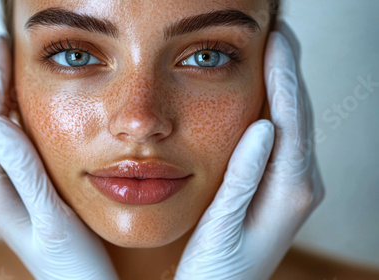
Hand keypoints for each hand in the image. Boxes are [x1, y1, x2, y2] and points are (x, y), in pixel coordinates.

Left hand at [0, 36, 118, 279]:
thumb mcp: (49, 216)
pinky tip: (30, 105)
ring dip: (6, 98)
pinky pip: (17, 146)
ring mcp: (8, 191)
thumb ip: (24, 170)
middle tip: (5, 48)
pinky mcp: (24, 192)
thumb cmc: (71, 261)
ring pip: (2, 134)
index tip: (0, 50)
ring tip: (14, 66)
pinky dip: (21, 119)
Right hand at [175, 31, 324, 279]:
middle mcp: (301, 184)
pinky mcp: (281, 187)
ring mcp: (294, 185)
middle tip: (277, 31)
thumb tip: (264, 124)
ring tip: (274, 50)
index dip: (284, 76)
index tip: (276, 38)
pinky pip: (285, 137)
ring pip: (294, 123)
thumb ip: (245, 175)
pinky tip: (267, 93)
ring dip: (285, 85)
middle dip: (290, 70)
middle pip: (300, 114)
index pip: (291, 119)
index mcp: (290, 190)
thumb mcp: (224, 222)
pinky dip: (279, 107)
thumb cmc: (217, 267)